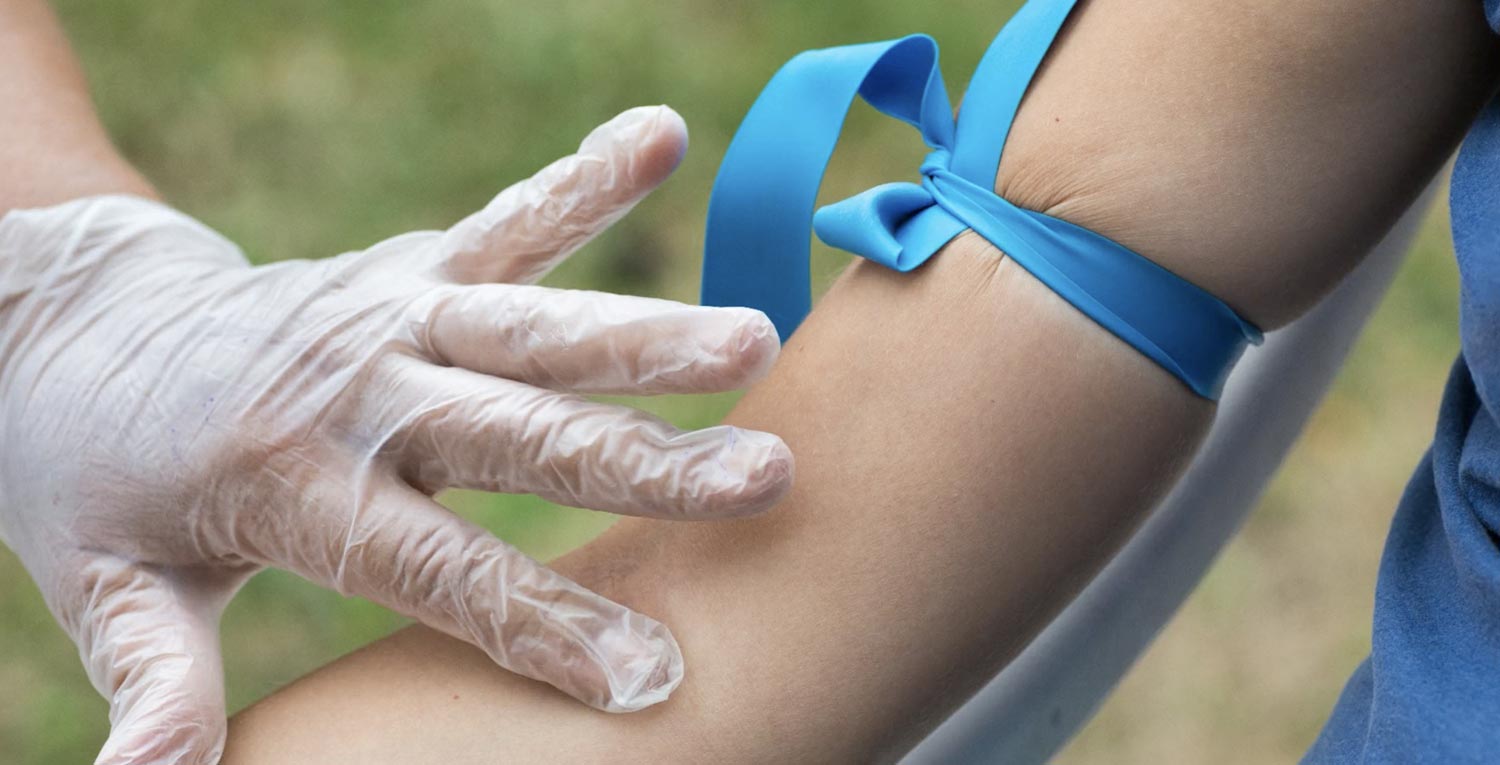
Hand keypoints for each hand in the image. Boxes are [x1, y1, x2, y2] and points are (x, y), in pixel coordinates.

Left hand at [0, 106, 792, 763]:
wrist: (75, 332)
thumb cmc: (106, 485)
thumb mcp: (109, 589)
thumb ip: (150, 678)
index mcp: (293, 486)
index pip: (440, 569)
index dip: (543, 625)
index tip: (649, 676)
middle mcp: (359, 392)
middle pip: (519, 435)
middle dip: (645, 461)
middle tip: (763, 477)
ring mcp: (388, 314)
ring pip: (533, 325)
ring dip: (645, 332)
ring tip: (754, 337)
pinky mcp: (406, 264)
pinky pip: (506, 220)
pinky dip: (584, 181)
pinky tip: (662, 133)